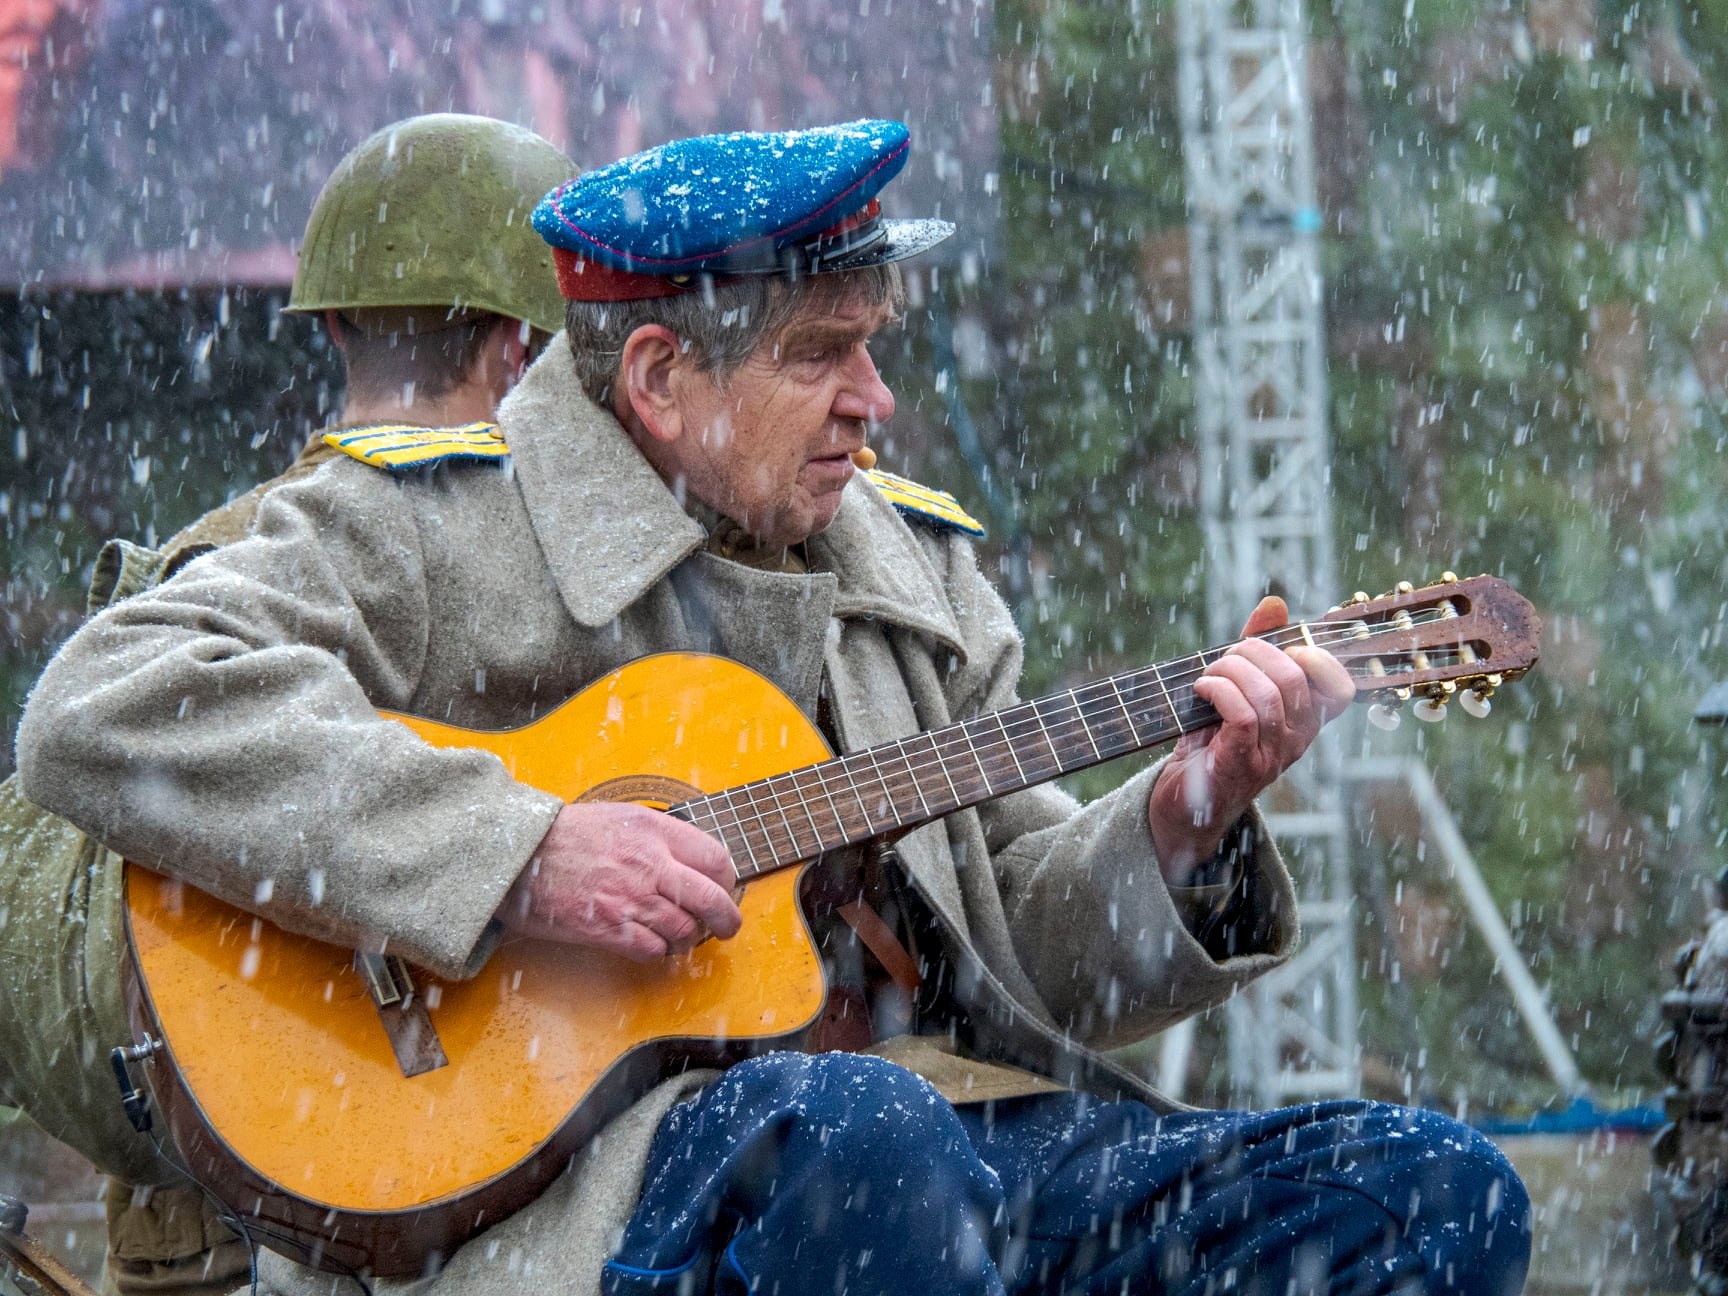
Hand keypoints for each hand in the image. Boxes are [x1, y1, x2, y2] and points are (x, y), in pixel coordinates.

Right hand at [496, 802, 742, 960]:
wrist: (518, 853)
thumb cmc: (564, 835)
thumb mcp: (619, 817)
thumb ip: (657, 836)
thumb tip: (688, 861)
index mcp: (654, 830)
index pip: (715, 857)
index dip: (727, 878)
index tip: (724, 887)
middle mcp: (650, 863)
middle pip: (713, 898)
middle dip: (728, 919)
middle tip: (728, 928)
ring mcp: (632, 898)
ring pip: (686, 930)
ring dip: (687, 937)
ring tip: (678, 935)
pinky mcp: (610, 929)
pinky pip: (654, 950)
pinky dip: (658, 951)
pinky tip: (649, 943)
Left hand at [1147, 596, 1354, 883]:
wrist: (1180, 806)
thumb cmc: (1209, 743)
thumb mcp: (1236, 690)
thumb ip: (1257, 648)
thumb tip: (1275, 604)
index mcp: (1303, 722)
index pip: (1339, 686)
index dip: (1316, 657)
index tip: (1280, 648)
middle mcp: (1296, 740)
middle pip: (1296, 677)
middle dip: (1254, 651)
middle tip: (1224, 659)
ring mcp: (1271, 755)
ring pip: (1269, 693)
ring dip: (1230, 669)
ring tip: (1208, 675)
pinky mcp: (1240, 763)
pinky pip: (1245, 714)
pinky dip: (1219, 691)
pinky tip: (1201, 691)